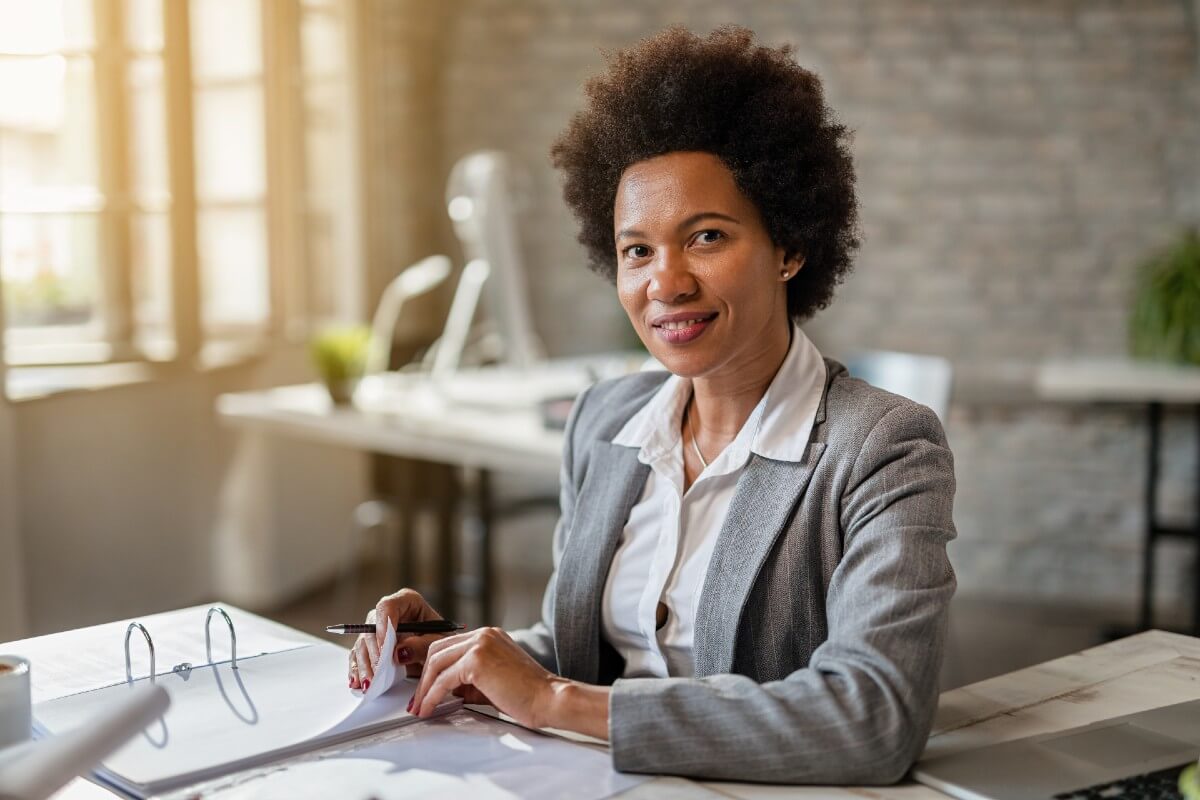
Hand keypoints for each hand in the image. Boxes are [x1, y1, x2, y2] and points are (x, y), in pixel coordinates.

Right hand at [347, 588, 447, 689]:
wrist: (440, 656)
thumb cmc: (442, 643)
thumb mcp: (439, 643)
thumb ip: (421, 645)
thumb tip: (398, 652)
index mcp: (407, 602)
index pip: (387, 606)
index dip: (383, 626)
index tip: (386, 648)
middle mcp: (389, 613)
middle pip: (371, 627)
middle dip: (374, 652)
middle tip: (379, 671)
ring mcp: (378, 630)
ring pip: (362, 644)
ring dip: (365, 665)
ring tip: (370, 683)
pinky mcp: (371, 647)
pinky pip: (358, 657)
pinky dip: (359, 671)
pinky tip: (360, 682)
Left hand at [408, 626, 566, 729]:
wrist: (549, 698)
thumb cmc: (528, 694)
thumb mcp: (492, 681)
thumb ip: (468, 680)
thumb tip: (445, 690)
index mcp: (488, 635)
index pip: (449, 646)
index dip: (431, 668)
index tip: (423, 687)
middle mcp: (483, 634)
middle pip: (437, 650)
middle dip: (423, 677)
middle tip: (417, 700)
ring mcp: (480, 644)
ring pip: (436, 663)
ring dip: (424, 688)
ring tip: (419, 708)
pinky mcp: (477, 661)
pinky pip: (444, 679)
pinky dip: (432, 695)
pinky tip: (429, 709)